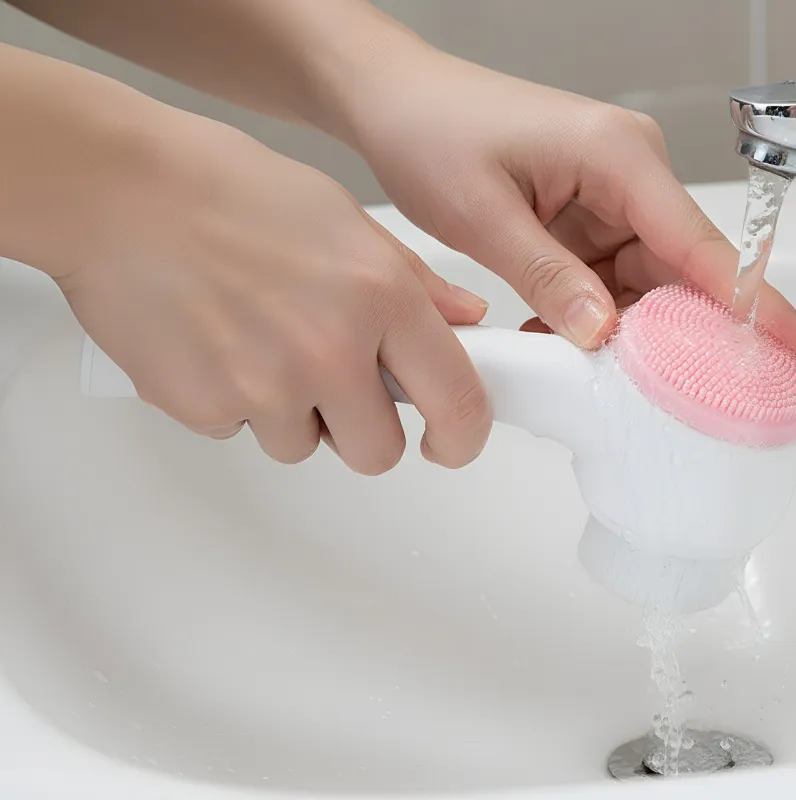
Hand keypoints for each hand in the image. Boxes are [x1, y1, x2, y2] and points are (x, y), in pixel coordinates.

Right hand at [57, 109, 493, 472]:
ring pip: (302, 446)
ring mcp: (265, 386)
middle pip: (376, 452)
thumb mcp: (345, 217)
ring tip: (258, 343)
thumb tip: (465, 320)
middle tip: (336, 385)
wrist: (115, 190)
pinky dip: (231, 402)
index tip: (451, 441)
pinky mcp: (204, 406)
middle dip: (362, 429)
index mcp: (380, 297)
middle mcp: (330, 350)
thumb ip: (414, 282)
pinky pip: (237, 431)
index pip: (457, 401)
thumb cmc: (226, 189)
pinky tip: (214, 343)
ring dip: (291, 413)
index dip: (462, 437)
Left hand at [342, 48, 795, 353]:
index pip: (703, 245)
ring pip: (648, 285)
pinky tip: (558, 339)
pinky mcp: (591, 217)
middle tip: (666, 397)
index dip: (755, 302)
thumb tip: (606, 333)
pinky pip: (613, 281)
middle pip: (683, 273)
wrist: (395, 100)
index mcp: (620, 157)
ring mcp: (613, 197)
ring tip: (589, 369)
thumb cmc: (433, 129)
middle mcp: (631, 174)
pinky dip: (592, 316)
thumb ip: (551, 277)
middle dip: (676, 335)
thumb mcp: (484, 214)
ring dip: (623, 331)